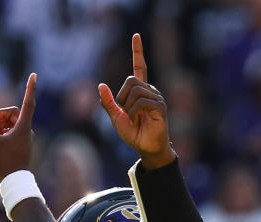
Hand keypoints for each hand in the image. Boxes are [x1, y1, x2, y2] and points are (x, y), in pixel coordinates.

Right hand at [0, 73, 37, 179]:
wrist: (14, 180)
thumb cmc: (5, 162)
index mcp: (23, 127)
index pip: (28, 102)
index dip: (30, 88)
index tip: (34, 75)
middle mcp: (26, 129)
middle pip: (11, 112)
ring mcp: (24, 136)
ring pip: (9, 122)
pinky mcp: (20, 143)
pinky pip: (10, 131)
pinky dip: (1, 132)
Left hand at [98, 34, 174, 168]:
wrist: (145, 148)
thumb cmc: (133, 133)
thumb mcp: (116, 117)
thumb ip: (108, 102)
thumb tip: (100, 85)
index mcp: (139, 91)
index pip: (139, 66)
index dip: (137, 51)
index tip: (136, 36)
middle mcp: (150, 90)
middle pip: (130, 80)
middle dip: (122, 97)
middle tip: (126, 113)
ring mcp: (156, 97)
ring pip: (135, 91)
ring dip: (128, 108)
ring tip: (135, 119)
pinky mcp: (160, 106)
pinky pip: (141, 102)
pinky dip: (134, 113)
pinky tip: (139, 121)